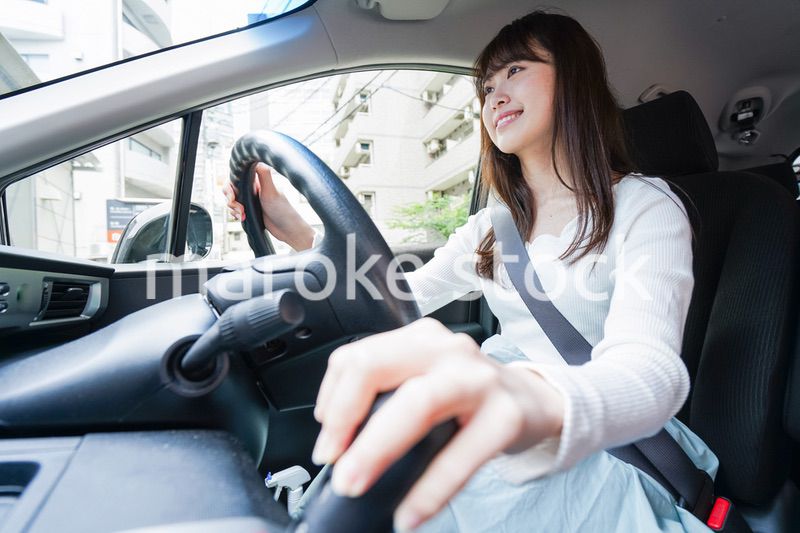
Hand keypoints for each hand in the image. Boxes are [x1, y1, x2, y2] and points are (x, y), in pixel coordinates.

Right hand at [223, 162, 315, 250]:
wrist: (287, 230)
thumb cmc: (282, 210)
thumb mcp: (271, 191)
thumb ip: (263, 174)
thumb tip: (255, 158)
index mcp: (257, 181)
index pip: (236, 177)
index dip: (230, 187)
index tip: (233, 196)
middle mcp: (253, 188)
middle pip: (231, 189)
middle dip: (231, 199)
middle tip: (239, 208)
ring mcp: (251, 199)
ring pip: (232, 200)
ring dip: (233, 209)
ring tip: (243, 215)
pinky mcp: (250, 210)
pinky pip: (236, 210)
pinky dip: (236, 214)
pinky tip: (243, 218)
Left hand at [312, 318, 563, 529]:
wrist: (535, 400)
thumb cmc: (471, 396)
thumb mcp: (427, 379)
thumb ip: (388, 396)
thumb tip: (340, 446)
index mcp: (419, 340)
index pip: (357, 357)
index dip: (332, 400)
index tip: (327, 440)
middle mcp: (445, 349)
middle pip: (375, 368)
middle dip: (344, 419)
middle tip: (331, 461)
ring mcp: (478, 378)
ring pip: (416, 404)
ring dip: (376, 449)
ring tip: (355, 484)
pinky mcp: (506, 415)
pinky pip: (460, 456)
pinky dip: (430, 491)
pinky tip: (410, 514)